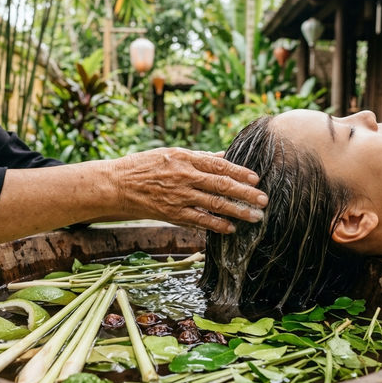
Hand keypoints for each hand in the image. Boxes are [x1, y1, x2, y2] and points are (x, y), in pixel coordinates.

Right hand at [110, 148, 267, 232]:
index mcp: (186, 158)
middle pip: (222, 186)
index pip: (219, 165)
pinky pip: (199, 220)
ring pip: (215, 205)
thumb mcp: (172, 154)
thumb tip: (225, 156)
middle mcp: (184, 177)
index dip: (240, 172)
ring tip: (255, 217)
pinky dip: (216, 225)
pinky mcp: (172, 214)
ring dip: (238, 212)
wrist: (117, 185)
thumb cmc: (145, 166)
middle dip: (246, 194)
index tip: (256, 178)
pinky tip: (231, 229)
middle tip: (264, 200)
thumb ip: (200, 157)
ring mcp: (179, 197)